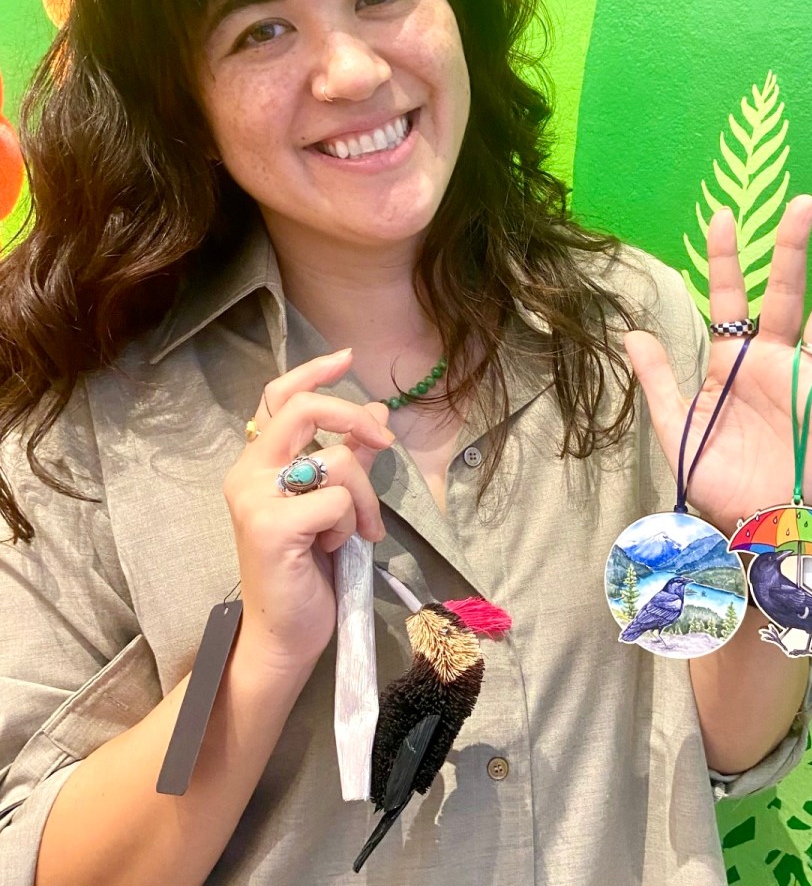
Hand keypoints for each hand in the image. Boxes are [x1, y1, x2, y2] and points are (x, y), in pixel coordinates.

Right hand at [223, 349, 394, 671]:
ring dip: (365, 498)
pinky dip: (351, 523)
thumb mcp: (335, 502)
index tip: (347, 358)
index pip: (278, 396)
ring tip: (357, 532)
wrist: (285, 634)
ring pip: (336, 460)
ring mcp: (254, 498)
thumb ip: (349, 456)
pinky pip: (337, 499)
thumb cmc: (309, 569)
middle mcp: (247, 472)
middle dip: (352, 417)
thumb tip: (377, 412)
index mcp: (258, 461)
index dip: (314, 372)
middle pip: (304, 409)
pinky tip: (336, 549)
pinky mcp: (271, 526)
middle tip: (384, 443)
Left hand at [625, 196, 811, 534]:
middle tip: (802, 202)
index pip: (732, 298)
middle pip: (786, 293)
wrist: (747, 523)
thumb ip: (657, 378)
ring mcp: (806, 378)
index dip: (728, 259)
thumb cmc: (714, 476)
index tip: (722, 216)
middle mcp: (773, 360)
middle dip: (791, 249)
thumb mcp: (677, 426)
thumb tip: (630, 333)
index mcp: (733, 360)